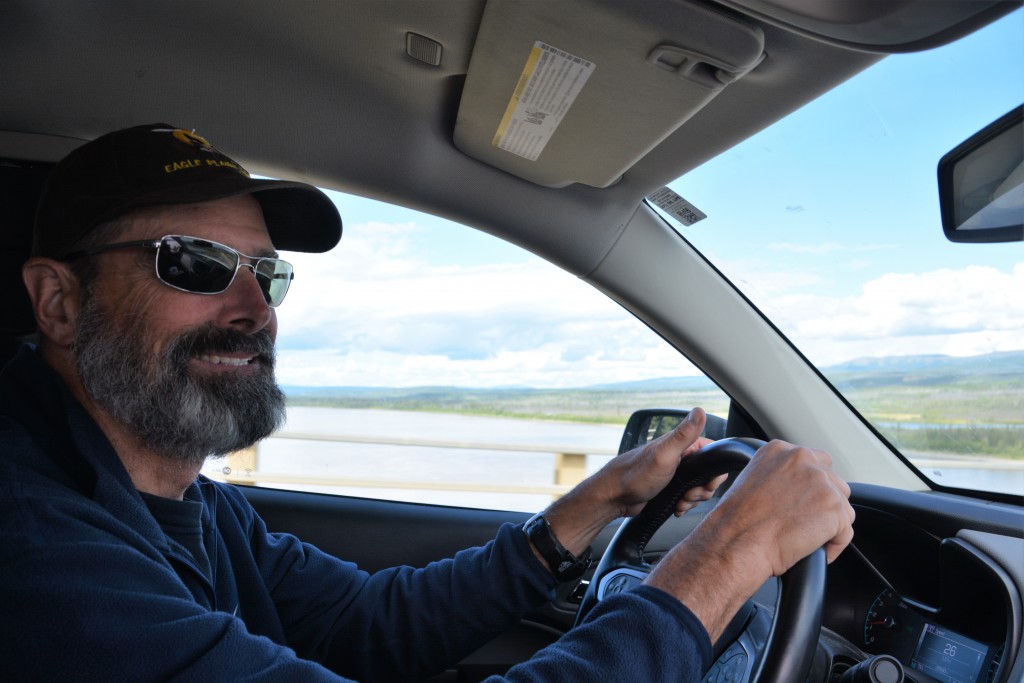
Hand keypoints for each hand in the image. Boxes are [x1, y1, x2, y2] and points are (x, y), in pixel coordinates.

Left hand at [540, 408, 724, 556]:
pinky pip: (687, 496)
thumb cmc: (635, 475)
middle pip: (707, 474)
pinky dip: (685, 504)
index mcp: (681, 445)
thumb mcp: (664, 454)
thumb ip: (683, 434)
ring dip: (694, 499)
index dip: (714, 471)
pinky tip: (677, 507)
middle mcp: (679, 456)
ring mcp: (674, 472)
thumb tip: (699, 411)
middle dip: (703, 489)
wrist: (614, 497)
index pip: (712, 453)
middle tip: (690, 494)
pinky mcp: (669, 487)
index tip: (707, 483)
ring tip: (681, 502)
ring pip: (698, 487)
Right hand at [646, 439, 853, 640]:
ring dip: (830, 523)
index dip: (811, 486)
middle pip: (832, 481)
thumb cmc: (736, 521)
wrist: (737, 541)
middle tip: (807, 522)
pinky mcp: (834, 508)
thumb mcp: (750, 481)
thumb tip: (793, 489)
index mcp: (780, 450)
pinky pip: (845, 531)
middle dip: (824, 503)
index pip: (814, 460)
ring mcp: (821, 482)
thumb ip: (777, 475)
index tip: (804, 502)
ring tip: (809, 538)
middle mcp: (802, 460)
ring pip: (842, 505)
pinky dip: (834, 545)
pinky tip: (815, 551)